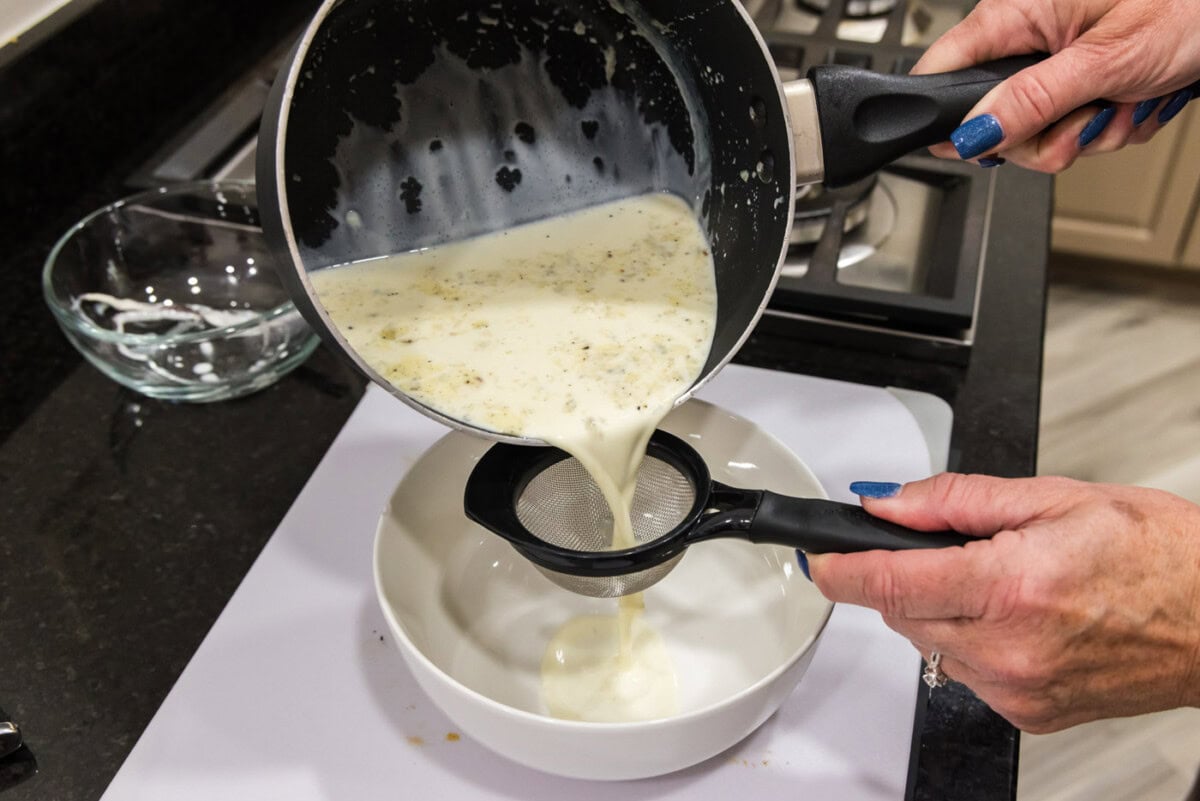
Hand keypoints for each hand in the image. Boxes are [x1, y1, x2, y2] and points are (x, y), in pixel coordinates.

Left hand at [805, 473, 1199, 732]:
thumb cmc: (1159, 555)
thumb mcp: (1053, 498)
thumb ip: (954, 500)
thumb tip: (888, 502)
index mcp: (1013, 587)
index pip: (890, 581)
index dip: (842, 567)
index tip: (819, 558)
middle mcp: (1010, 649)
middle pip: (900, 612)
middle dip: (904, 576)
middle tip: (952, 549)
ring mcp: (1018, 689)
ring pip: (929, 643)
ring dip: (939, 609)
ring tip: (1001, 581)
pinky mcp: (1027, 714)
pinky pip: (964, 672)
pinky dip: (971, 642)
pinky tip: (1017, 619)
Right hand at [914, 0, 1199, 171]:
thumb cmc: (1190, 2)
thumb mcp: (1104, 61)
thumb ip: (1031, 101)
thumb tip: (973, 133)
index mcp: (1015, 12)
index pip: (941, 71)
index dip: (951, 119)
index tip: (979, 146)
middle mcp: (1029, 33)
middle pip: (995, 118)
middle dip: (1047, 137)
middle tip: (1088, 122)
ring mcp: (1056, 57)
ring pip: (1041, 130)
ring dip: (1091, 132)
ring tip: (1127, 99)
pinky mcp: (1083, 76)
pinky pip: (1076, 125)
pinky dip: (1112, 123)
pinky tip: (1135, 96)